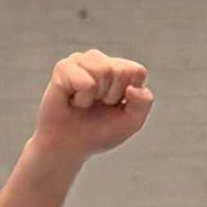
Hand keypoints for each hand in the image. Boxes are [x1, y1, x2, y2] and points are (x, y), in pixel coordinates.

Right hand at [34, 50, 151, 156]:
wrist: (69, 145)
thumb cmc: (99, 131)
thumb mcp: (130, 122)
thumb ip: (143, 104)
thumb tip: (133, 88)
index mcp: (119, 69)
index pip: (137, 71)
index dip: (128, 94)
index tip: (115, 105)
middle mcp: (100, 60)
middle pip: (120, 71)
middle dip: (111, 96)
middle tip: (96, 105)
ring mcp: (81, 61)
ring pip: (104, 71)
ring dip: (96, 96)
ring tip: (85, 102)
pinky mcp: (63, 67)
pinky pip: (85, 82)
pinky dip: (82, 99)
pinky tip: (73, 100)